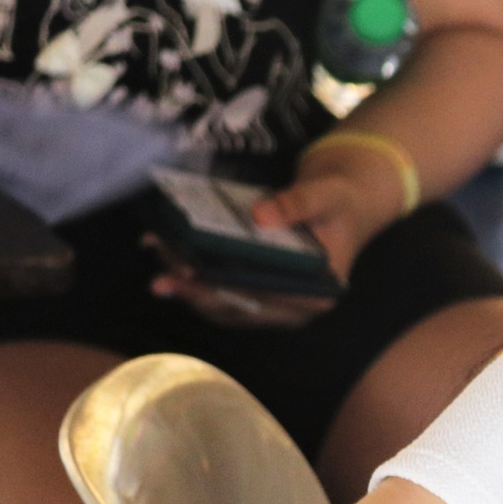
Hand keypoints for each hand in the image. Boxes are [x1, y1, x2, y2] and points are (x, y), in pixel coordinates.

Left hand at [147, 142, 406, 328]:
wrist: (342, 202)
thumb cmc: (338, 201)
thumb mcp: (325, 195)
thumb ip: (297, 204)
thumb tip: (259, 215)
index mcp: (318, 293)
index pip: (266, 298)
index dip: (227, 288)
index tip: (192, 274)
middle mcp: (296, 308)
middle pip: (238, 307)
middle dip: (196, 292)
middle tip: (161, 276)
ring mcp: (276, 305)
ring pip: (224, 306)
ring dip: (188, 289)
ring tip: (159, 261)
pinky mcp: (259, 296)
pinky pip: (222, 296)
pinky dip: (195, 282)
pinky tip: (169, 259)